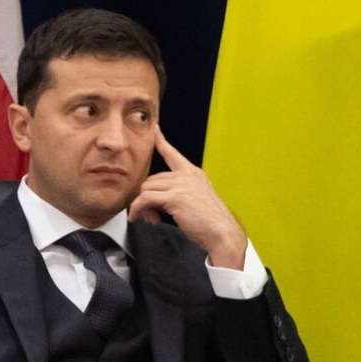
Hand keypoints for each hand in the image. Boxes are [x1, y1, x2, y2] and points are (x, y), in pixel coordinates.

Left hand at [131, 127, 248, 268]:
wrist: (223, 233)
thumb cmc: (212, 222)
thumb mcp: (197, 200)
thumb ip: (179, 194)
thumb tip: (156, 203)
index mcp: (194, 174)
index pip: (173, 154)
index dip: (161, 141)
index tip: (155, 129)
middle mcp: (187, 176)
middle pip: (152, 179)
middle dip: (147, 197)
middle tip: (151, 214)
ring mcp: (181, 185)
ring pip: (146, 189)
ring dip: (143, 206)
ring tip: (151, 219)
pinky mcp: (174, 198)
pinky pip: (145, 199)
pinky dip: (137, 209)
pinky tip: (137, 217)